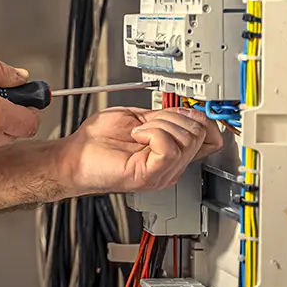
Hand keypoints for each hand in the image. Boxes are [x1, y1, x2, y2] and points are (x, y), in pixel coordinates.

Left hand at [58, 107, 223, 194]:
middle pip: (199, 133)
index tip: (184, 111)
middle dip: (173, 117)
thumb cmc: (97, 141)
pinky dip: (152, 133)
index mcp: (171, 152)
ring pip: (186, 138)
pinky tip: (136, 136)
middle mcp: (171, 166)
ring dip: (159, 124)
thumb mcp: (139, 120)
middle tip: (147, 123)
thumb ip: (165, 117)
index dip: (202, 118)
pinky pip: (169, 148)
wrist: (75, 156)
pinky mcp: (149, 175)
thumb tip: (187, 110)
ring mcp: (162, 173)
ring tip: (138, 132)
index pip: (211, 138)